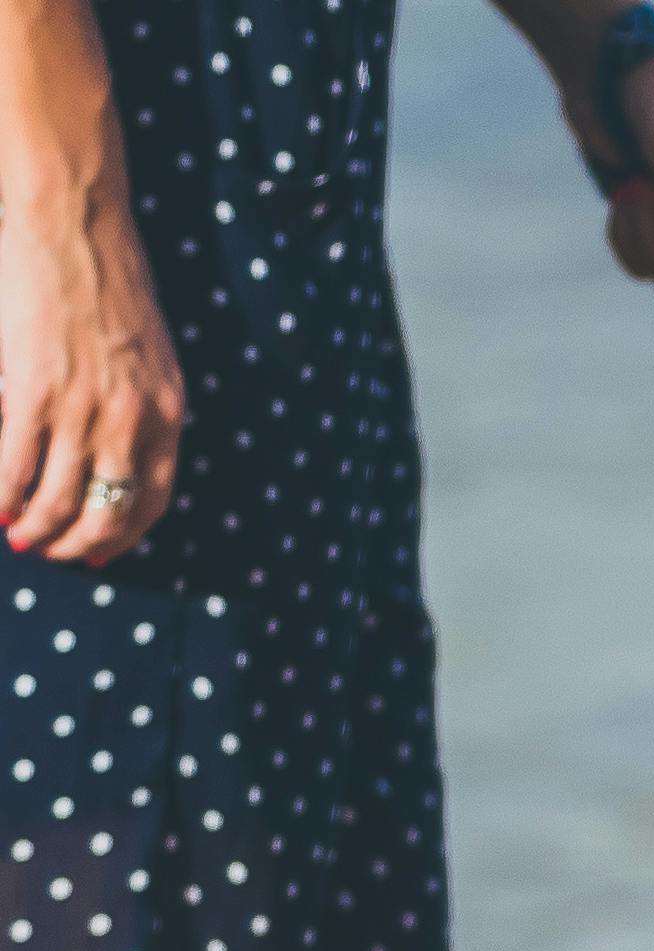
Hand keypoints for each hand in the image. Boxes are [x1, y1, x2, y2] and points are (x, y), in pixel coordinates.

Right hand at [0, 166, 173, 562]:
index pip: (152, 501)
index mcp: (167, 412)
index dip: (122, 536)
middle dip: (75, 543)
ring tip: (19, 536)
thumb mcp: (147, 355)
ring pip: (60, 498)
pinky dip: (2, 494)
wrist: (73, 223)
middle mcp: (132, 419)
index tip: (98, 554)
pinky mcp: (33, 389)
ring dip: (37, 527)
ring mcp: (83, 407)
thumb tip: (113, 452)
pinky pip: (16, 464)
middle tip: (49, 552)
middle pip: (106, 510)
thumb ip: (139, 406)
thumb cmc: (105, 281)